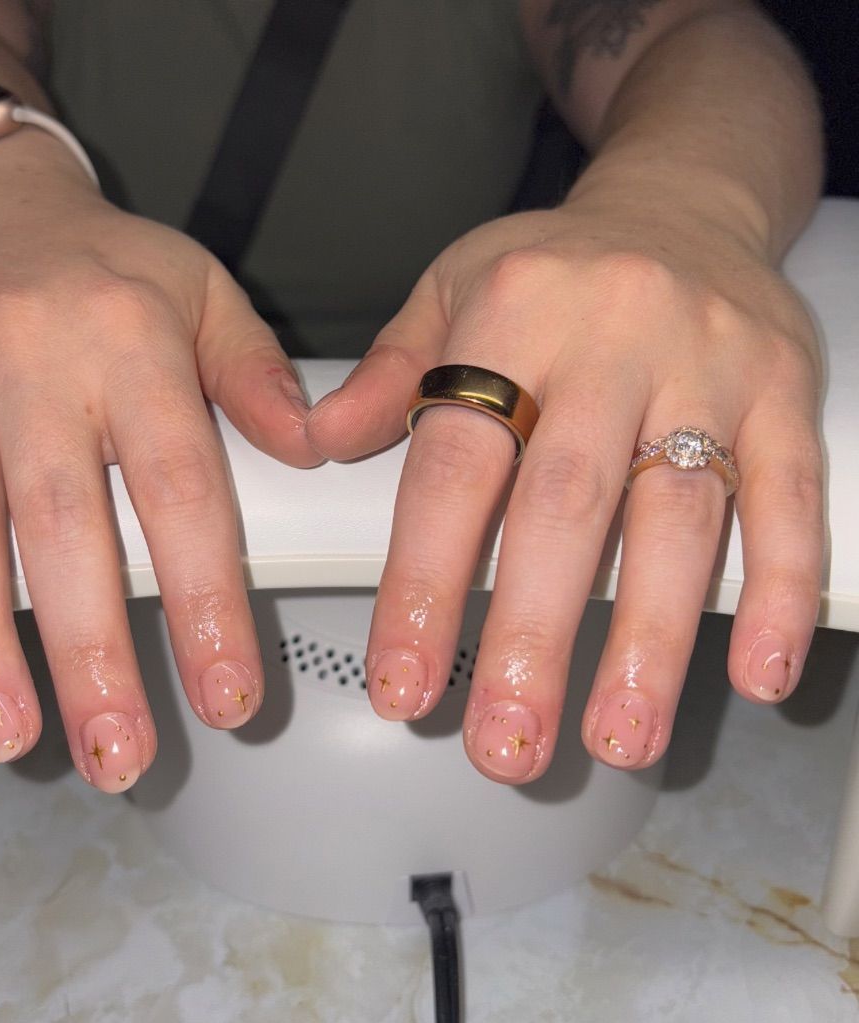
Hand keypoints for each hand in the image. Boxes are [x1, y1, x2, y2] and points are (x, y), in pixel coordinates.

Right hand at [0, 136, 320, 791]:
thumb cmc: (108, 266)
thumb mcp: (205, 293)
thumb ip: (258, 374)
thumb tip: (313, 449)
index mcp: (131, 345)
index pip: (179, 490)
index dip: (204, 600)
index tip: (225, 694)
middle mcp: (33, 363)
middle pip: (62, 527)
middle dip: (89, 653)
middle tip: (118, 752)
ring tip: (7, 733)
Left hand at [305, 201, 822, 781]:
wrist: (684, 196)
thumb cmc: (554, 266)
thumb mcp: (451, 289)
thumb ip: (390, 372)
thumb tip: (318, 439)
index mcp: (511, 316)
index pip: (452, 470)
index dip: (422, 586)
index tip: (404, 685)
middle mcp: (611, 340)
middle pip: (563, 508)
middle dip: (531, 638)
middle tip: (507, 744)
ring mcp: (707, 367)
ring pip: (677, 517)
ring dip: (648, 641)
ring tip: (618, 738)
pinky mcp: (784, 392)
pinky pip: (787, 496)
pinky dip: (774, 590)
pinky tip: (753, 674)